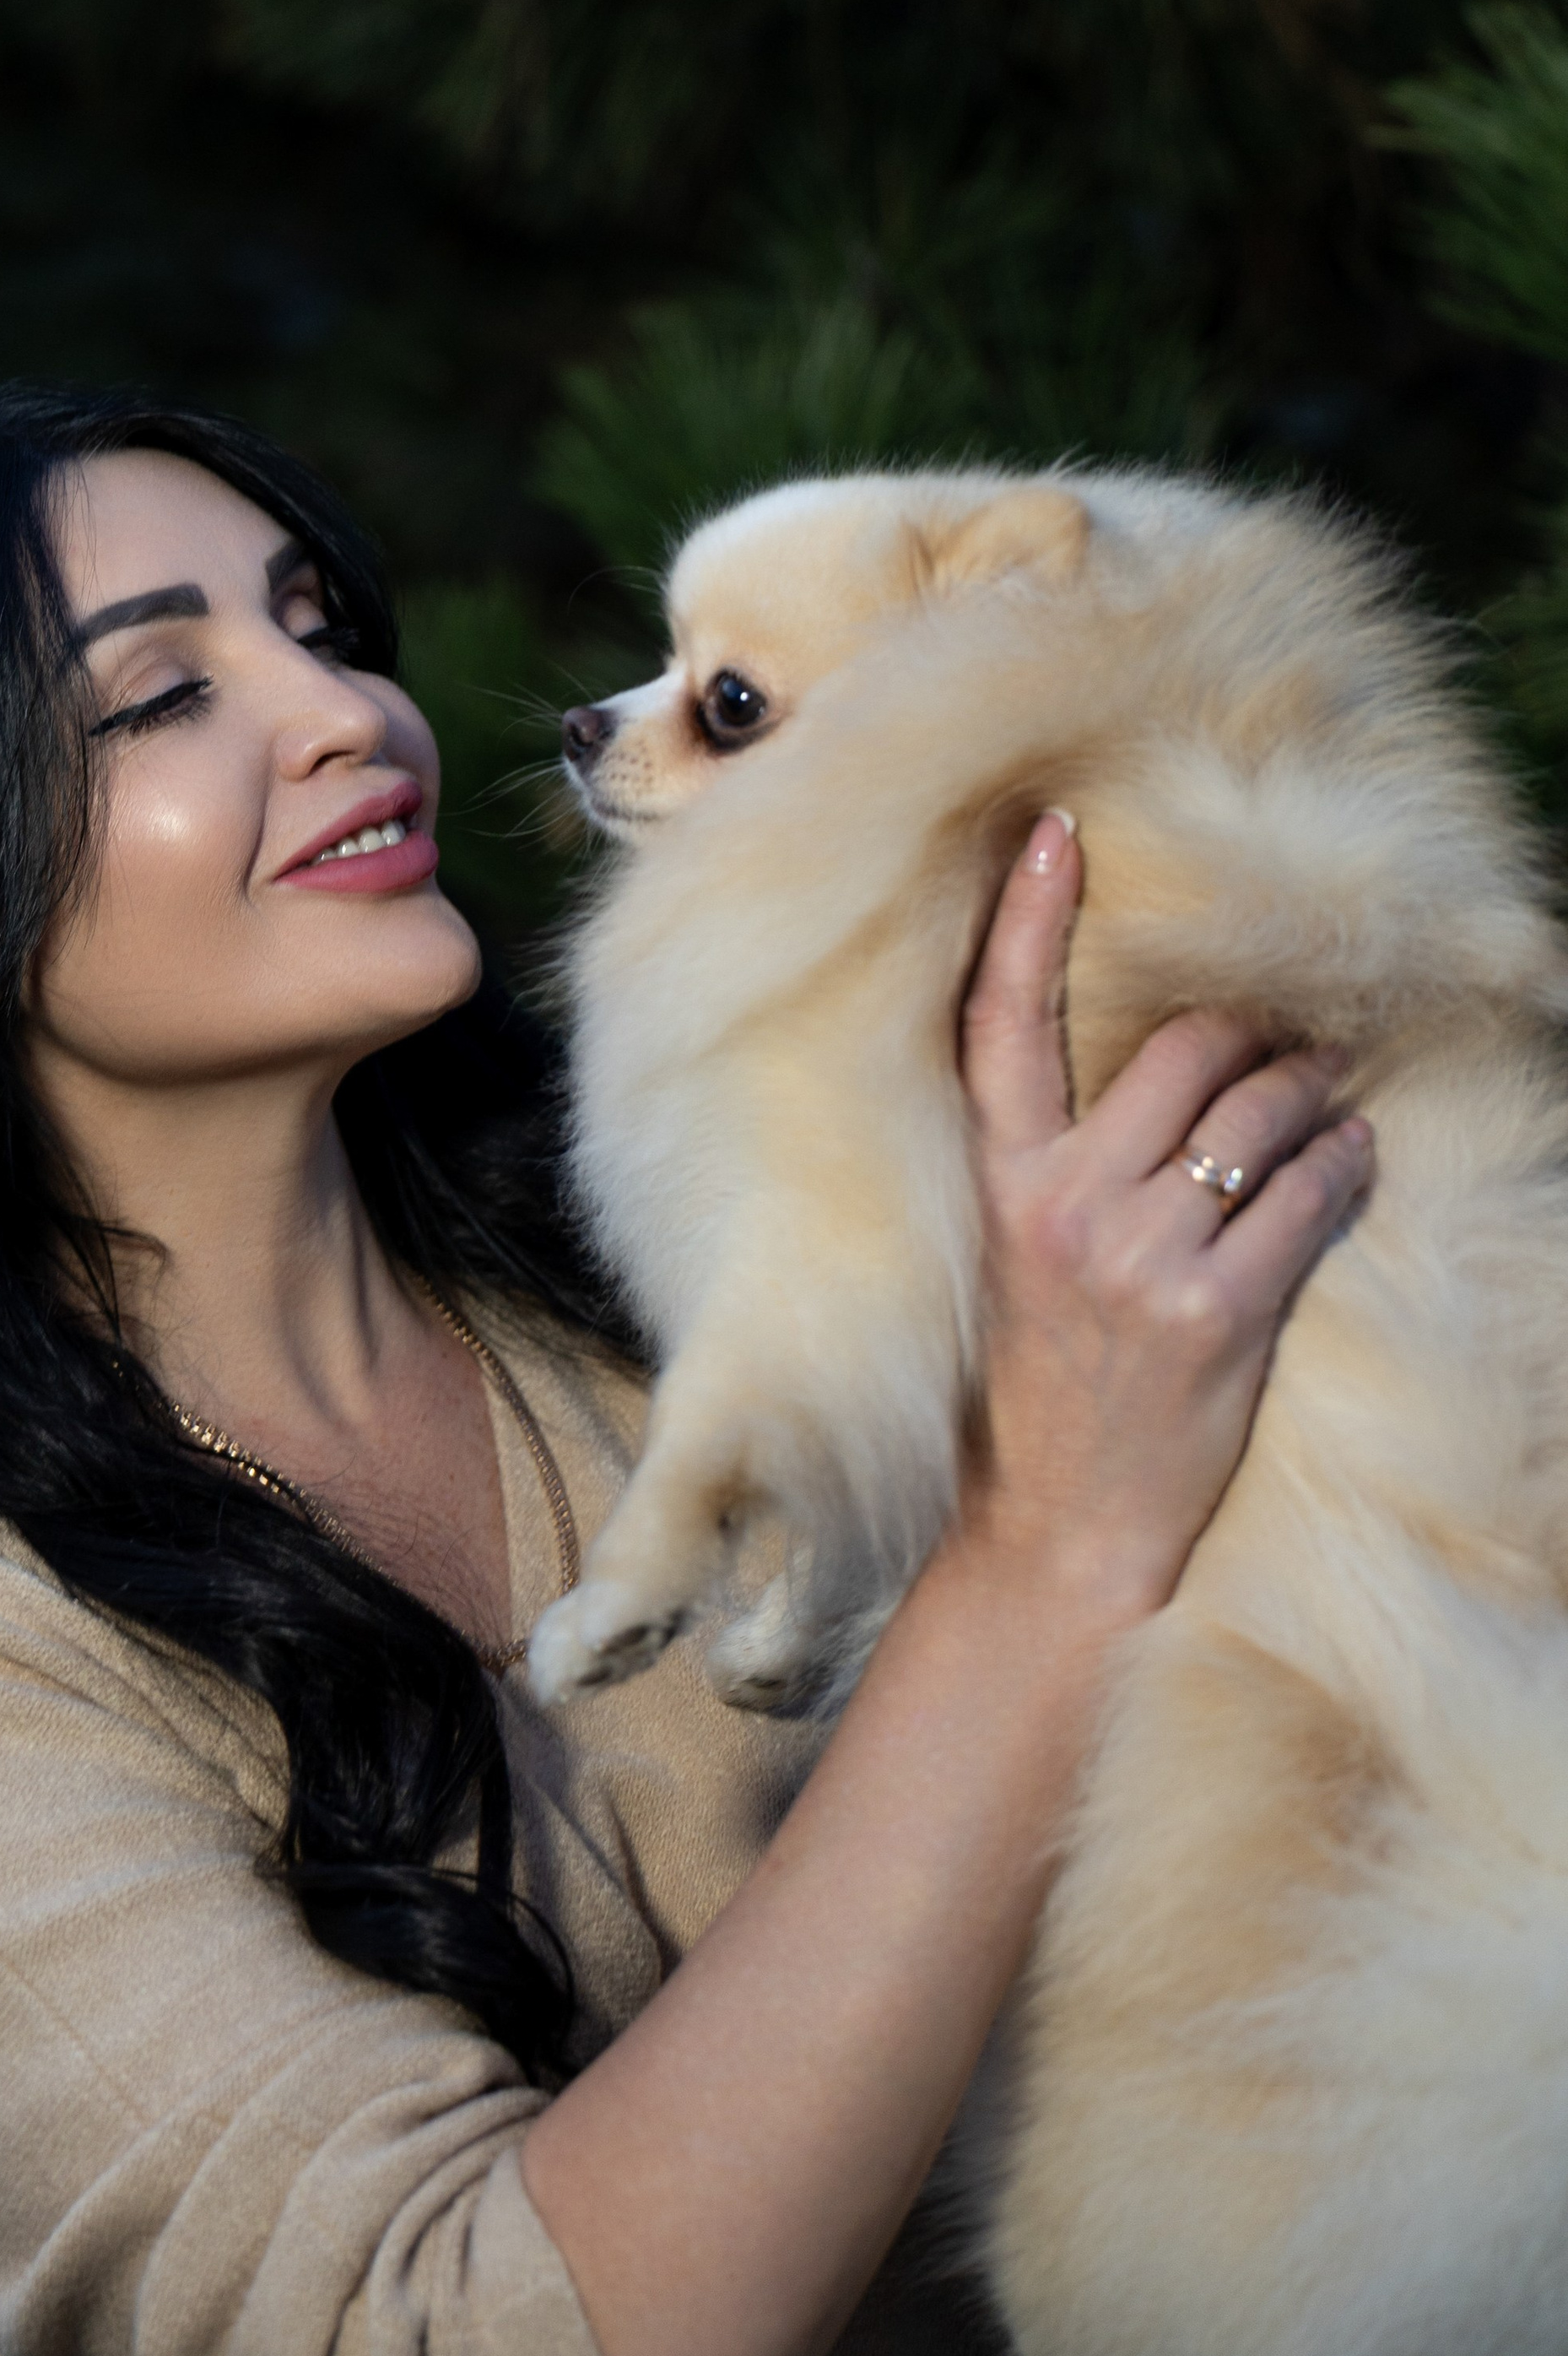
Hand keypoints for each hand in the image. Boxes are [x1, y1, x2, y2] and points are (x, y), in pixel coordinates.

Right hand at [957, 810, 1372, 1618]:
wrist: (1060, 1526)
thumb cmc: (1049, 1377)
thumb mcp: (1022, 1250)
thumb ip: (1068, 1153)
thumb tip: (1170, 1056)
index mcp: (1003, 1178)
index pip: (1003, 1020)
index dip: (1026, 916)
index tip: (1057, 829)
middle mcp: (1064, 1203)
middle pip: (1183, 1047)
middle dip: (1252, 1035)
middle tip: (1289, 1037)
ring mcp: (1139, 1257)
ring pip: (1259, 1110)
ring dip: (1313, 1095)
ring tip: (1327, 1101)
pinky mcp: (1216, 1311)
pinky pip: (1308, 1193)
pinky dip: (1345, 1163)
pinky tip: (1352, 1158)